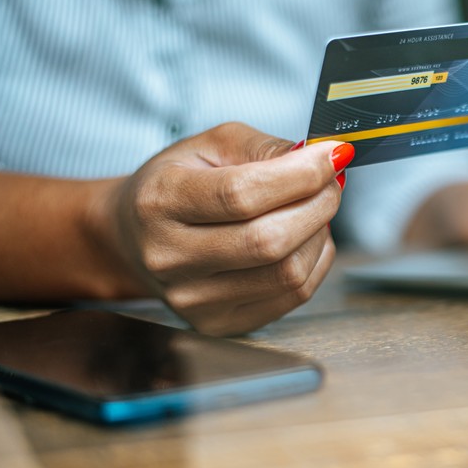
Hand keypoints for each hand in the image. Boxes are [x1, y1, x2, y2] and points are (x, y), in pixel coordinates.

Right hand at [100, 123, 353, 335]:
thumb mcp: (212, 144)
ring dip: (320, 234)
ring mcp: (193, 299)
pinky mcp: (219, 323)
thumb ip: (266, 147)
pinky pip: (293, 297)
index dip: (301, 174)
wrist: (132, 235)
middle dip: (319, 203)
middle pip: (269, 241)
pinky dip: (315, 262)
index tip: (334, 155)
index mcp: (161, 201)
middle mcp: (171, 257)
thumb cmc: (177, 182)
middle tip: (332, 182)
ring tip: (314, 208)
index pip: (242, 195)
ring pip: (288, 273)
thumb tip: (321, 157)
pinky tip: (306, 239)